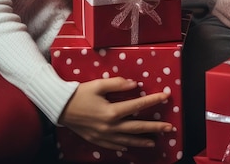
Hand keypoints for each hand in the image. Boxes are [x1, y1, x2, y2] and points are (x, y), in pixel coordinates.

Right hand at [59, 77, 173, 150]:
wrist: (60, 108)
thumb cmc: (80, 94)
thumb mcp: (99, 84)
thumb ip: (118, 84)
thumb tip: (134, 85)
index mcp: (112, 111)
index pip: (138, 105)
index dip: (153, 100)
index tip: (166, 97)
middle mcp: (110, 126)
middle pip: (137, 127)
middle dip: (155, 127)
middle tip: (169, 128)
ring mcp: (104, 136)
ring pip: (128, 140)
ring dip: (143, 141)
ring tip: (155, 142)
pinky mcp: (97, 140)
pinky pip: (115, 145)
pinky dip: (125, 146)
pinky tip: (131, 145)